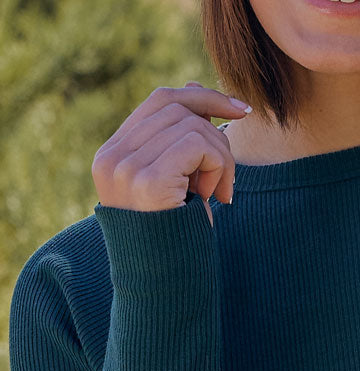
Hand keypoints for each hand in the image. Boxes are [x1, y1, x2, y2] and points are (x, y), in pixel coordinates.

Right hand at [92, 83, 249, 225]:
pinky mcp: (146, 180)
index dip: (202, 97)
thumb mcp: (178, 176)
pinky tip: (216, 196)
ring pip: (193, 125)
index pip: (160, 100)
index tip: (238, 110)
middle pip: (179, 106)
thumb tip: (192, 84)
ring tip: (218, 191)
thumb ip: (179, 134)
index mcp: (111, 154)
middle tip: (228, 170)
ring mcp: (124, 168)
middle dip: (217, 130)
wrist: (167, 286)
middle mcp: (110, 158)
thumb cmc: (177, 231)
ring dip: (220, 156)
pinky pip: (198, 144)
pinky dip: (219, 166)